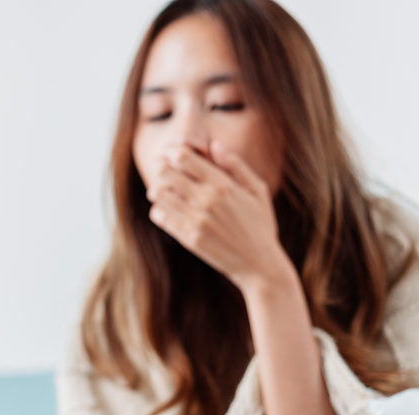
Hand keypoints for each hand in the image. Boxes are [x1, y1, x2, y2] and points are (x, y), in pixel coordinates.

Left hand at [143, 140, 290, 292]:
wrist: (260, 264)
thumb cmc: (261, 224)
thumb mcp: (257, 191)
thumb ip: (236, 166)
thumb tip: (214, 145)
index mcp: (223, 185)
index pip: (184, 157)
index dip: (172, 149)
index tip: (172, 150)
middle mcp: (206, 201)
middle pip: (165, 173)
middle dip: (161, 166)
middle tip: (163, 167)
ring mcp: (196, 221)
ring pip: (158, 194)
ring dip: (157, 188)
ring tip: (166, 189)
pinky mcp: (189, 239)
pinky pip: (161, 217)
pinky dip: (159, 209)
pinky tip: (168, 209)